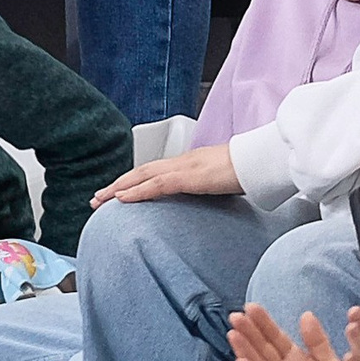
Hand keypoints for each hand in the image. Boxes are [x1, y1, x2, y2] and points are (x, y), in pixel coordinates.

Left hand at [96, 142, 240, 204]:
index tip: (119, 192)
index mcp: (191, 163)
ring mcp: (185, 167)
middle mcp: (183, 161)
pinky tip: (122, 199)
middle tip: (98, 198)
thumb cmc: (249, 169)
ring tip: (100, 199)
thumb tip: (209, 195)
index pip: (155, 171)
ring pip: (142, 176)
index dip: (134, 180)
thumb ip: (212, 186)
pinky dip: (137, 192)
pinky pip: (157, 185)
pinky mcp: (189, 177)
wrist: (261, 161)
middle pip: (142, 171)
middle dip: (118, 184)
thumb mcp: (225, 180)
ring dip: (119, 188)